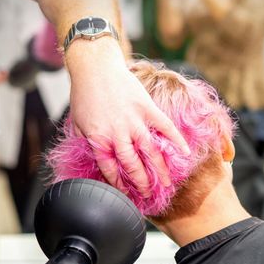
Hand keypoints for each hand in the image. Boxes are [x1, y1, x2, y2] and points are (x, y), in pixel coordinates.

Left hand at [66, 38, 189, 195]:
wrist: (95, 69)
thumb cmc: (83, 95)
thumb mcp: (77, 123)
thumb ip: (86, 142)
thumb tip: (92, 158)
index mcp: (99, 139)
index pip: (110, 169)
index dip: (119, 184)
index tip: (126, 193)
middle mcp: (118, 133)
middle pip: (133, 165)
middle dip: (142, 183)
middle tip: (150, 194)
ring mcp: (134, 120)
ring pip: (150, 151)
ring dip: (160, 170)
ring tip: (168, 183)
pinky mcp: (147, 108)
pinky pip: (165, 127)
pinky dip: (176, 141)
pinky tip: (186, 153)